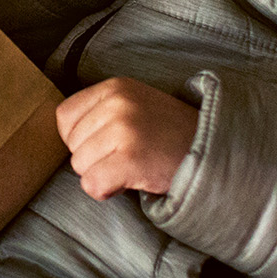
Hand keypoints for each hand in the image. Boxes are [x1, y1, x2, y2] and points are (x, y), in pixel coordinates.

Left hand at [57, 77, 199, 199]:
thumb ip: (101, 111)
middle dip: (93, 158)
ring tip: (133, 165)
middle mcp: (117, 103)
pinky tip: (131, 180)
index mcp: (116, 87)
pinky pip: (93, 184)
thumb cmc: (169, 134)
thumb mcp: (135, 104)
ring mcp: (124, 129)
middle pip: (72, 145)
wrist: (212, 151)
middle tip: (127, 155)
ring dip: (102, 174)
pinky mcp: (131, 158)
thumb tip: (66, 136)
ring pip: (80, 166)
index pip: (64, 116)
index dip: (80, 137)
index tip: (105, 144)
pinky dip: (107, 190)